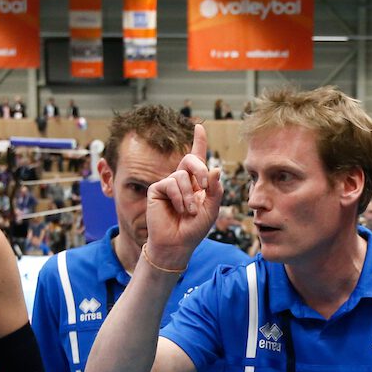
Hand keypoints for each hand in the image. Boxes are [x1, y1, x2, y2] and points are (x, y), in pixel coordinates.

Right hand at [144, 123, 221, 270]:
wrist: (177, 244)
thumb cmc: (194, 228)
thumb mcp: (211, 209)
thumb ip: (215, 189)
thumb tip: (215, 168)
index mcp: (196, 183)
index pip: (197, 158)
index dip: (198, 142)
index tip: (199, 127)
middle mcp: (182, 180)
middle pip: (191, 160)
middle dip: (200, 170)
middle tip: (205, 186)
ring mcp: (168, 184)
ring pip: (182, 175)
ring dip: (190, 195)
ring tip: (189, 212)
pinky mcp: (156, 189)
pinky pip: (170, 183)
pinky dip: (179, 197)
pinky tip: (179, 209)